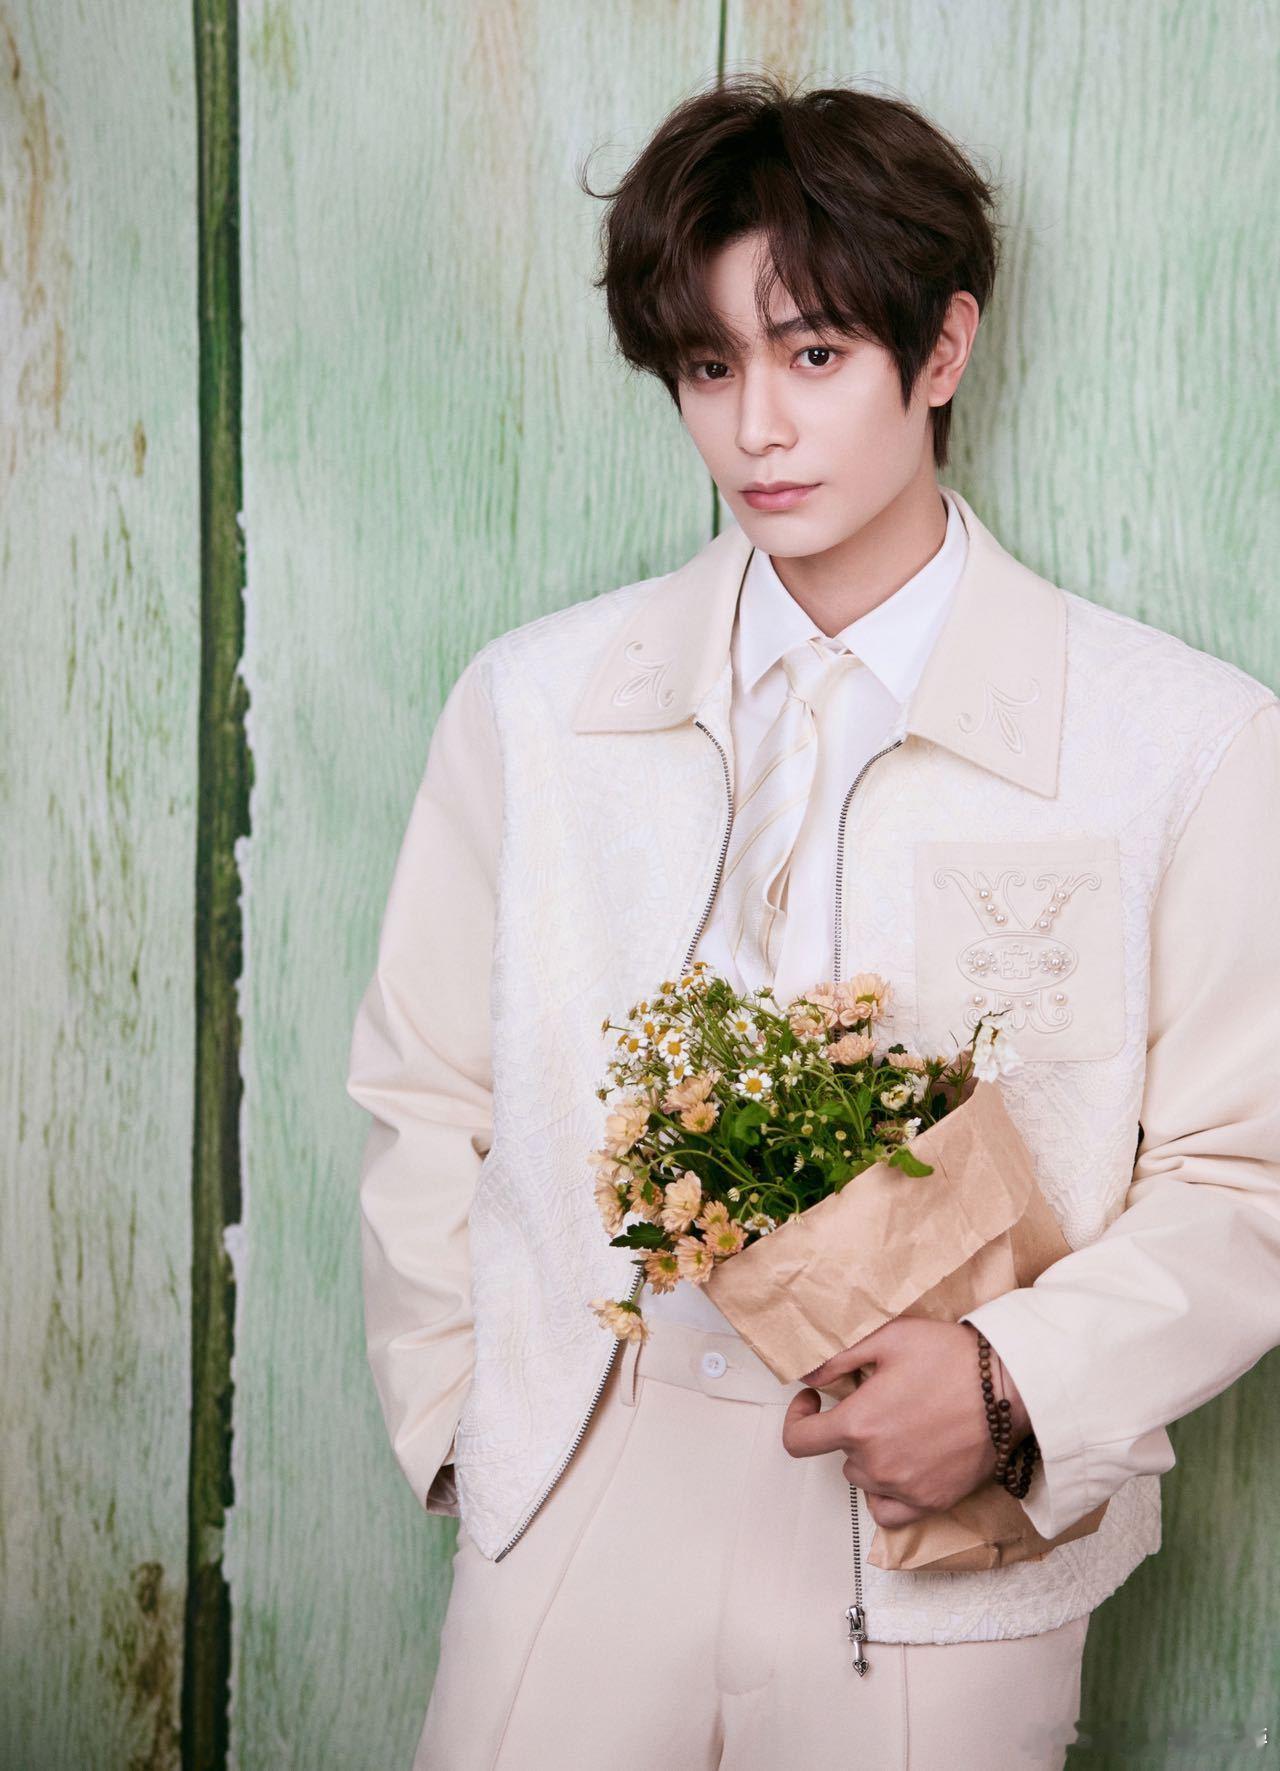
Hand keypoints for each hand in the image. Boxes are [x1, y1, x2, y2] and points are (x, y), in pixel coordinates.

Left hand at [780, 1317, 1032, 1527]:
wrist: (1008, 1387)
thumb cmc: (951, 1358)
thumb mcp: (888, 1339)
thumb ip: (837, 1359)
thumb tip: (806, 1375)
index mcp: (858, 1423)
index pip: (799, 1440)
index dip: (798, 1418)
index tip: (812, 1402)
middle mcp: (876, 1463)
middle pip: (839, 1455)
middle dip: (849, 1429)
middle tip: (876, 1403)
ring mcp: (905, 1487)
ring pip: (863, 1480)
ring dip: (868, 1458)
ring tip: (895, 1429)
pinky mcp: (932, 1501)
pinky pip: (889, 1511)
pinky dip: (885, 1494)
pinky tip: (896, 1471)